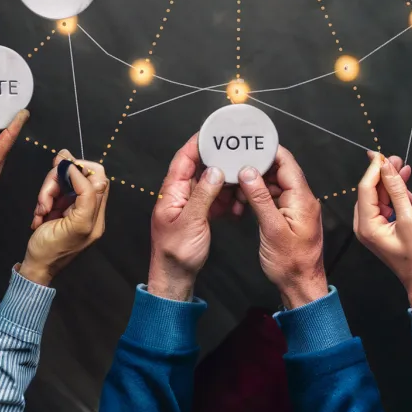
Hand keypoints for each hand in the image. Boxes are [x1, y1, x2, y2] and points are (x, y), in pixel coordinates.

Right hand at [19, 148, 109, 284]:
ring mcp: (71, 207)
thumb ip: (86, 197)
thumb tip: (80, 169)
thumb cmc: (53, 251)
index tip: (62, 169)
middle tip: (44, 200)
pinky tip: (40, 215)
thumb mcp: (77, 225)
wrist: (34, 268)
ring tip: (41, 211)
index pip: (98, 178)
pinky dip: (44, 200)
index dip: (81, 169)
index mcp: (96, 215)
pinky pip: (52, 192)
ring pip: (62, 182)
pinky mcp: (59, 208)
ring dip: (47, 193)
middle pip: (77, 176)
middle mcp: (87, 209)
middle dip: (57, 181)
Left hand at [148, 134, 241, 300]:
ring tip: (240, 175)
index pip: (183, 158)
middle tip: (234, 149)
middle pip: (198, 167)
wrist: (174, 280)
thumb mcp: (191, 222)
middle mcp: (179, 194)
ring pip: (208, 182)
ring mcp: (188, 204)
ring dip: (224, 180)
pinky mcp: (197, 214)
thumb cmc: (175, 255)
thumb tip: (214, 170)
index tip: (213, 131)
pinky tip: (236, 198)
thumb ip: (203, 195)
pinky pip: (213, 198)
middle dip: (216, 158)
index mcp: (171, 192)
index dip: (197, 142)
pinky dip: (225, 197)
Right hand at [239, 147, 326, 309]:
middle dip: (257, 165)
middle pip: (280, 170)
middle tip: (235, 162)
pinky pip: (274, 198)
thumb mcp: (272, 229)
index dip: (268, 150)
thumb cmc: (291, 264)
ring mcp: (295, 208)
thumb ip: (260, 198)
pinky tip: (244, 199)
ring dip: (256, 182)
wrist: (301, 287)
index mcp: (302, 198)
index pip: (286, 162)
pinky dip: (259, 196)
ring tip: (236, 182)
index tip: (249, 144)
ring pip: (275, 184)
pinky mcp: (289, 217)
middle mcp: (301, 199)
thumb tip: (249, 171)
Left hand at [354, 152, 411, 314]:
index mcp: (366, 225)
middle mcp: (363, 225)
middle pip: (371, 191)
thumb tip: (387, 166)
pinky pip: (385, 205)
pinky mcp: (379, 228)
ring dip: (394, 187)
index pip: (365, 188)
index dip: (375, 169)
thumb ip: (397, 190)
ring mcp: (371, 227)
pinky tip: (411, 196)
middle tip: (400, 160)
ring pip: (379, 196)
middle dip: (386, 176)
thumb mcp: (409, 218)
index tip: (384, 153)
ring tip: (409, 179)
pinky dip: (396, 198)